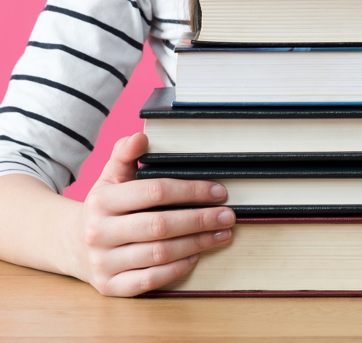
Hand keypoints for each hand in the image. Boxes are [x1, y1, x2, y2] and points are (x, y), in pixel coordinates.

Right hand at [70, 133, 234, 296]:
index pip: (155, 191)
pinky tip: (196, 256)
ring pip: (159, 254)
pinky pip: (150, 280)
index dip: (191, 190)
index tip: (219, 192)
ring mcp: (103, 262)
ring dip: (197, 244)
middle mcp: (98, 232)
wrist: (71, 244)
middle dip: (200, 220)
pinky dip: (177, 269)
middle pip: (160, 225)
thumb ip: (125, 155)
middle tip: (228, 216)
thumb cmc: (104, 207)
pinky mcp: (110, 286)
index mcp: (101, 201)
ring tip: (221, 234)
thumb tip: (141, 137)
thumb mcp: (110, 177)